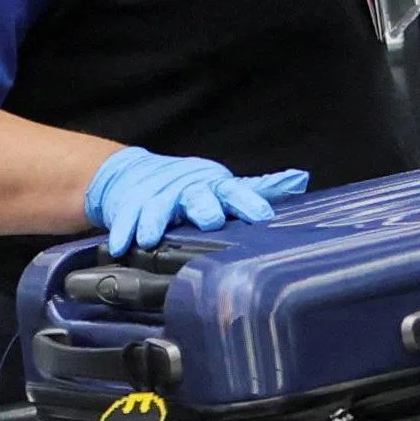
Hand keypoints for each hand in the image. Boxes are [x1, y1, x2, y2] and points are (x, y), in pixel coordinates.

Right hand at [84, 150, 307, 255]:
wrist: (134, 175)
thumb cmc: (188, 187)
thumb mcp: (222, 186)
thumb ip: (257, 188)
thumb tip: (299, 179)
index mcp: (213, 185)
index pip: (235, 191)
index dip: (249, 202)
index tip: (262, 215)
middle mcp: (186, 188)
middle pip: (195, 195)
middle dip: (202, 206)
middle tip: (209, 220)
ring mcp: (157, 194)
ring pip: (156, 206)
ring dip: (154, 220)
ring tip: (150, 238)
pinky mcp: (130, 204)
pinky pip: (126, 217)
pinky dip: (122, 230)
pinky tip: (120, 245)